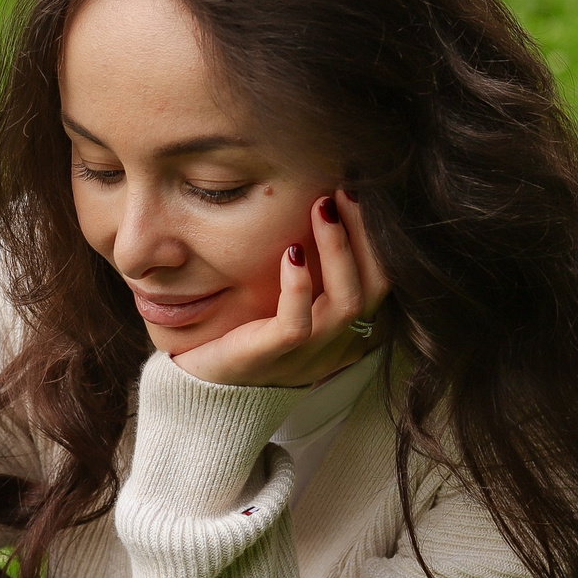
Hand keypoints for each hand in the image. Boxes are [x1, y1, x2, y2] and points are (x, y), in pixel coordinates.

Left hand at [170, 191, 389, 388]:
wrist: (197, 387)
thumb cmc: (238, 334)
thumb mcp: (281, 300)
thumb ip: (307, 271)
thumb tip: (321, 208)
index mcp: (340, 333)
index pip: (379, 284)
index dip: (377, 240)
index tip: (360, 194)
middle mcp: (332, 346)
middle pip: (373, 290)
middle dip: (365, 236)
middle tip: (346, 191)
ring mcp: (304, 355)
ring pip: (345, 304)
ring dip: (337, 250)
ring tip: (322, 208)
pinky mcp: (271, 357)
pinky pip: (298, 325)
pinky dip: (299, 286)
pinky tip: (291, 252)